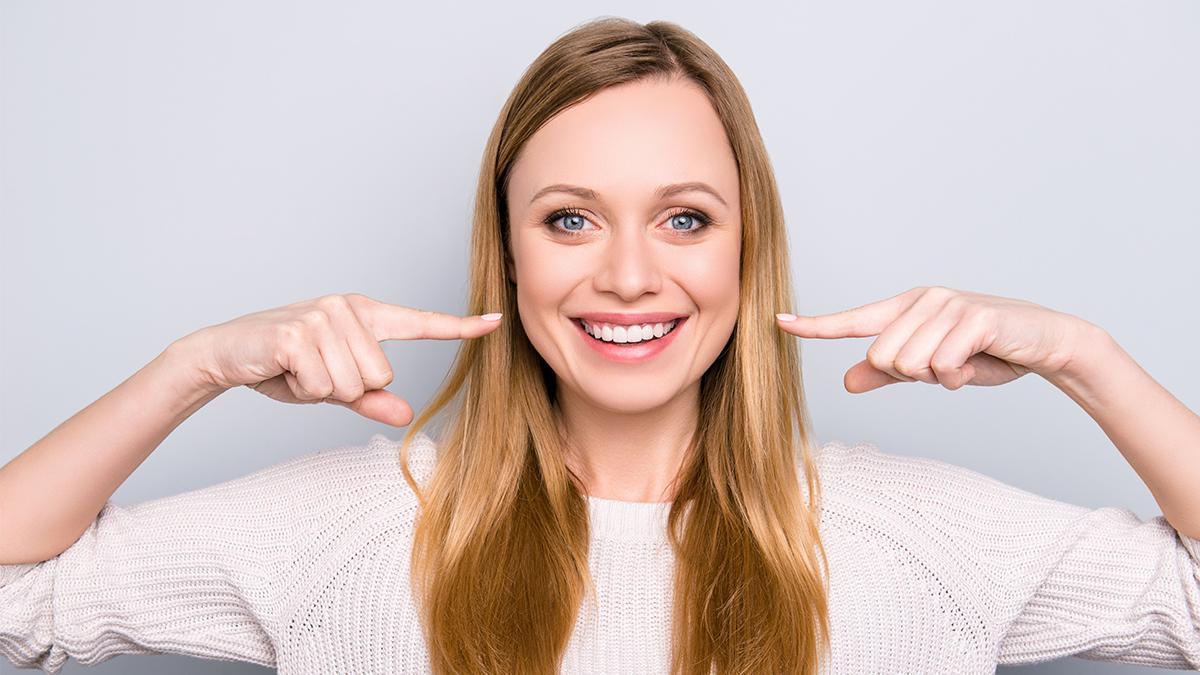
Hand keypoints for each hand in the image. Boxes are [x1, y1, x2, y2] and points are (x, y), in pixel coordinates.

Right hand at [173, 293, 502, 425]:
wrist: (225, 354)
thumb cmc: (283, 367)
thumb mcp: (333, 387)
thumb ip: (370, 399)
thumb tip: (407, 414)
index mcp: (364, 315)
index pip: (420, 324)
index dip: (460, 327)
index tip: (496, 322)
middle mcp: (347, 308)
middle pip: (383, 375)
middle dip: (346, 388)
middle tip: (313, 373)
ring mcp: (323, 316)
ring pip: (354, 383)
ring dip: (322, 389)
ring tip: (297, 369)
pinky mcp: (299, 332)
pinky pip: (325, 384)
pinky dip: (302, 388)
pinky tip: (283, 368)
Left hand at [777, 286, 1097, 392]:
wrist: (1045, 343)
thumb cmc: (986, 353)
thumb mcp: (932, 368)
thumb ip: (889, 374)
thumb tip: (846, 380)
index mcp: (906, 309)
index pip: (853, 320)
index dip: (816, 325)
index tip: (779, 322)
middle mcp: (922, 300)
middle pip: (882, 358)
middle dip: (912, 376)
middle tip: (945, 367)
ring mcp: (948, 305)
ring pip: (910, 364)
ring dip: (938, 378)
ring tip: (963, 363)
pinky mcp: (974, 317)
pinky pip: (941, 365)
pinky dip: (959, 377)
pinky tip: (978, 363)